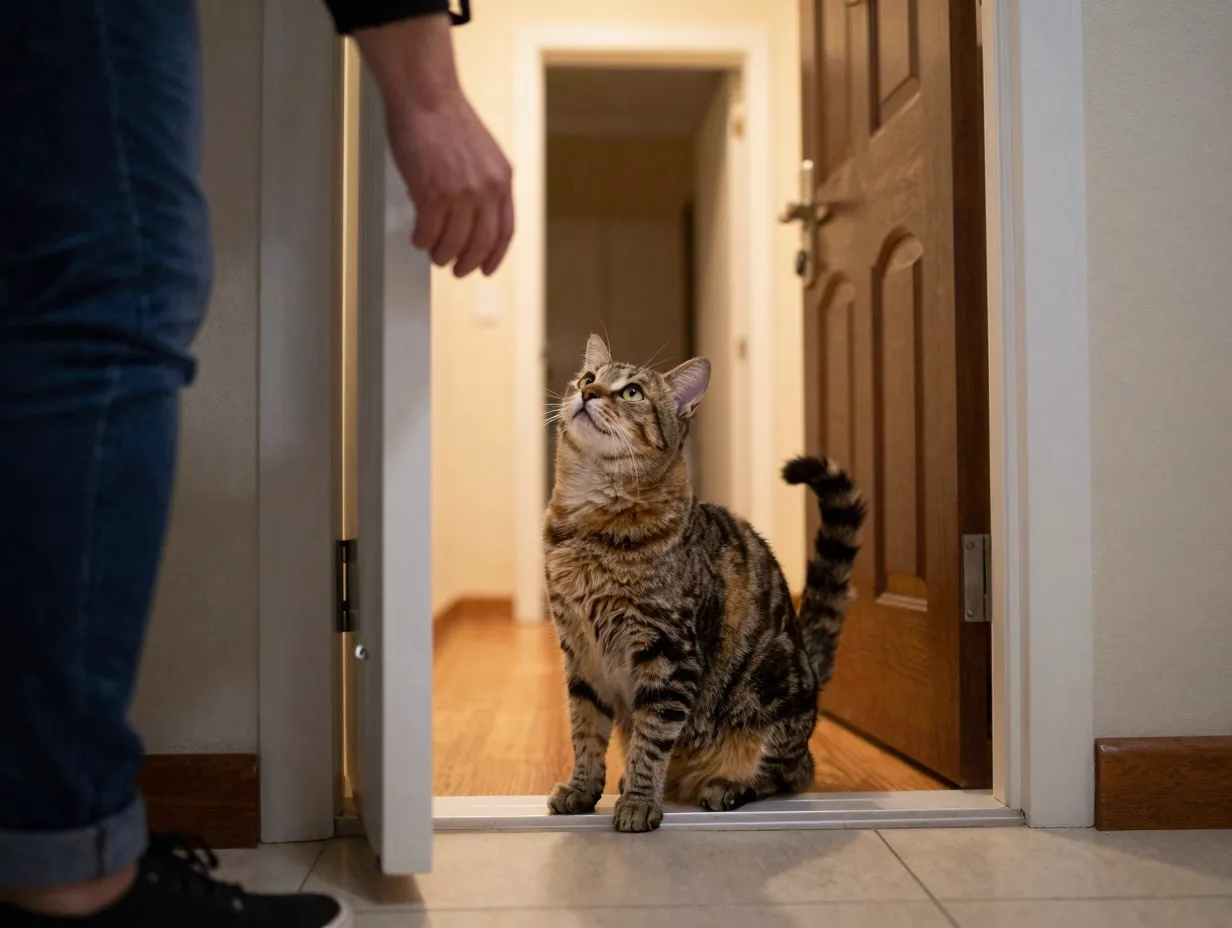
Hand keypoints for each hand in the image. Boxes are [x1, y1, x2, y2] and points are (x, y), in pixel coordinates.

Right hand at [354, 15, 513, 276]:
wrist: (426, 96)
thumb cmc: (447, 120)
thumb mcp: (483, 155)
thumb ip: (482, 185)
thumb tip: (470, 218)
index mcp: (502, 180)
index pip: (505, 231)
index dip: (495, 255)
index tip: (486, 268)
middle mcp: (486, 189)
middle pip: (480, 243)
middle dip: (467, 263)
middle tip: (456, 269)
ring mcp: (460, 193)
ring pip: (452, 243)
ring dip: (441, 254)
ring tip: (434, 254)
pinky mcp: (432, 193)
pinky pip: (427, 232)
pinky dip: (422, 240)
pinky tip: (419, 238)